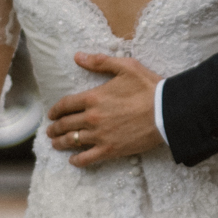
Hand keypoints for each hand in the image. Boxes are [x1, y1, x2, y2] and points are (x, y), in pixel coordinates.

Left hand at [46, 52, 163, 165]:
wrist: (167, 111)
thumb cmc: (148, 87)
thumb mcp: (125, 67)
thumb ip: (100, 62)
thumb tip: (78, 56)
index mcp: (93, 97)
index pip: (66, 105)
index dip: (55, 110)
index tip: (51, 114)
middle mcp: (92, 117)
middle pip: (66, 124)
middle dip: (55, 128)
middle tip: (50, 131)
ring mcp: (100, 135)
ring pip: (73, 141)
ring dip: (61, 143)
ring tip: (56, 144)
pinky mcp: (111, 150)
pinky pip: (88, 158)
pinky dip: (78, 160)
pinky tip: (73, 160)